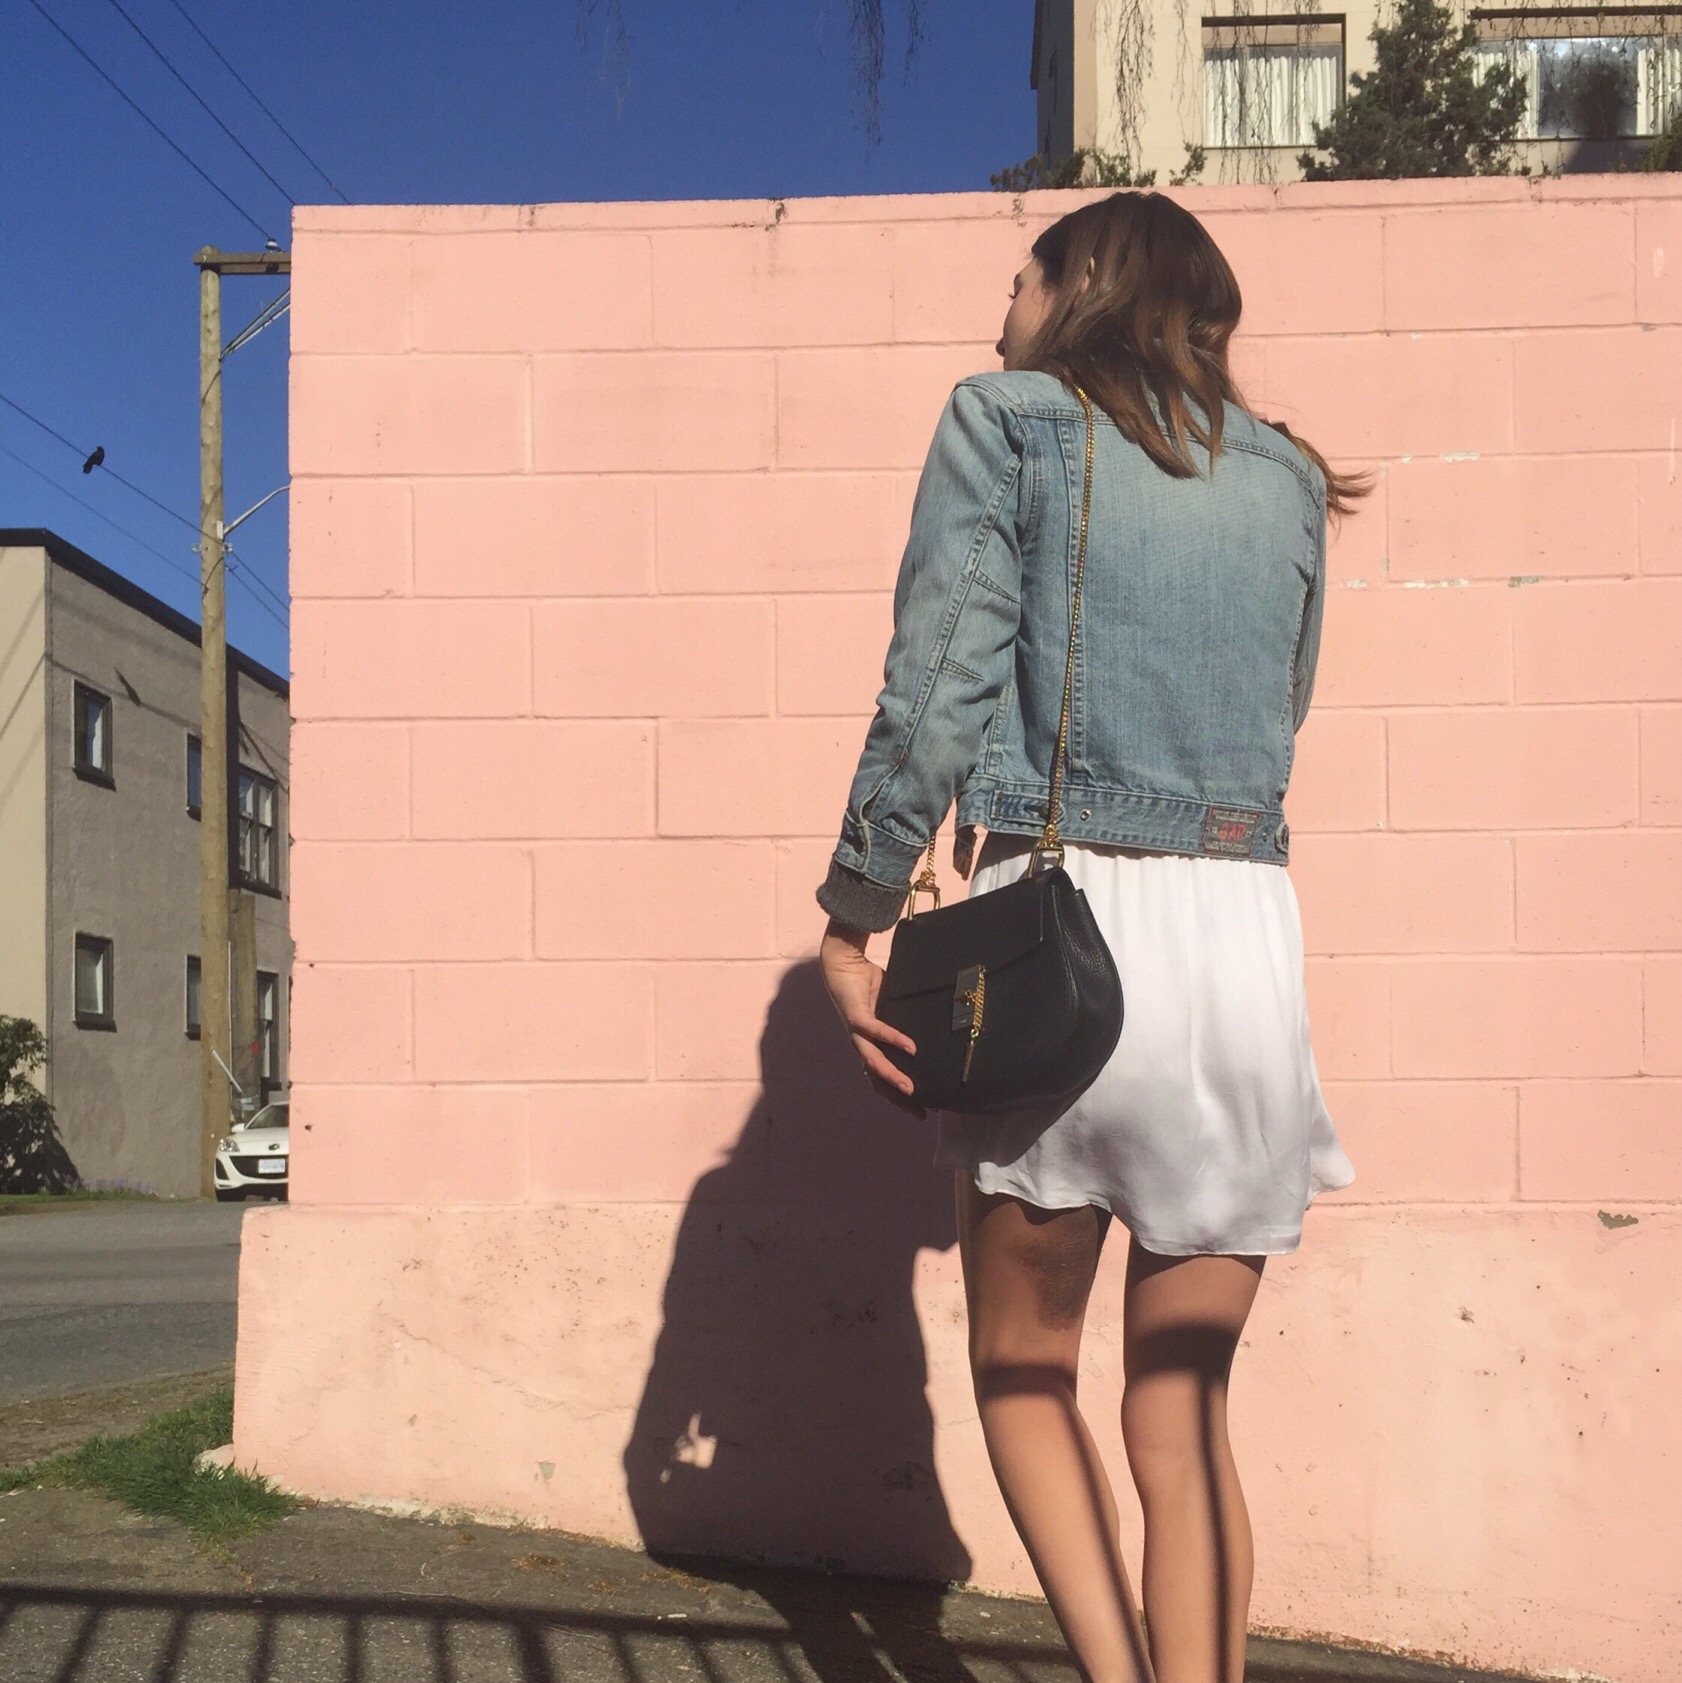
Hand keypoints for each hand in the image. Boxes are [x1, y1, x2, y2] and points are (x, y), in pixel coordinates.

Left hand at [818, 918, 924, 1118]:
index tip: (922, 1109)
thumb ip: (906, 1016)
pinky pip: (876, 1032)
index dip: (900, 1094)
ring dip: (892, 1077)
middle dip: (898, 1098)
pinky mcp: (856, 1016)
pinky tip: (911, 1048)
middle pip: (878, 1079)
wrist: (843, 962)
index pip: (883, 1076)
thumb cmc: (867, 981)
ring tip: (911, 1090)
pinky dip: (894, 1040)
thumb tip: (933, 1021)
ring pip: (874, 1062)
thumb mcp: (892, 1004)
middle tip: (919, 1114)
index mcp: (870, 1043)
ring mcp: (857, 1032)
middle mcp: (862, 1042)